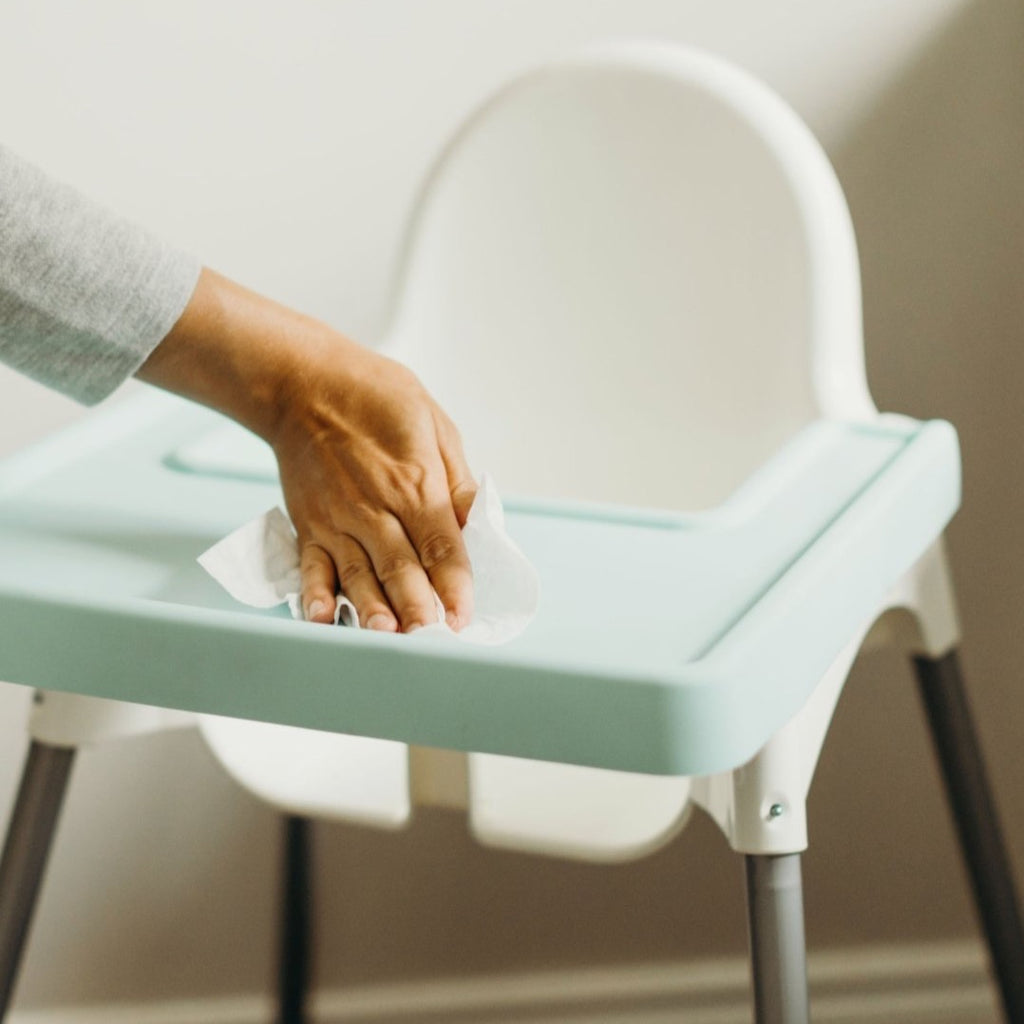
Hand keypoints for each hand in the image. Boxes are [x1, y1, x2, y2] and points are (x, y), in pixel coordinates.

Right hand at [138, 268, 475, 631]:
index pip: (442, 545)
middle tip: (433, 639)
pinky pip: (313, 567)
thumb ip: (456, 481)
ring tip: (386, 638)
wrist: (304, 383)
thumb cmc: (375, 397)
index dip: (455, 584)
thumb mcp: (435, 425)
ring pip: (360, 575)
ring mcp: (338, 519)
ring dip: (373, 610)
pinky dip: (316, 595)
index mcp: (414, 482)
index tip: (465, 615)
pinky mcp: (310, 525)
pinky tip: (323, 619)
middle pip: (402, 568)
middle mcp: (375, 507)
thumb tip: (478, 522)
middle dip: (419, 607)